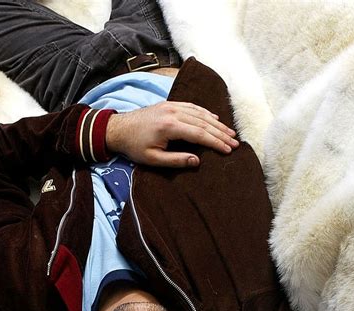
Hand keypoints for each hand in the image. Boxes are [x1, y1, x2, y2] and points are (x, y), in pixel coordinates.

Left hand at [106, 101, 238, 166]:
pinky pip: (192, 107)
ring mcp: (172, 106)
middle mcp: (173, 112)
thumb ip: (176, 160)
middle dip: (221, 134)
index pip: (200, 134)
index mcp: (170, 126)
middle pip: (204, 123)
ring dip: (217, 124)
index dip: (216, 143)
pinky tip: (214, 120)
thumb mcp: (153, 159)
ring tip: (230, 133)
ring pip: (200, 113)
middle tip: (236, 143)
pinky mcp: (169, 104)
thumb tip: (197, 161)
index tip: (229, 150)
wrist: (118, 129)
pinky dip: (205, 113)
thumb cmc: (134, 147)